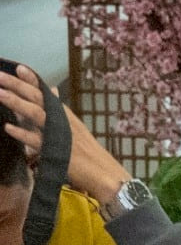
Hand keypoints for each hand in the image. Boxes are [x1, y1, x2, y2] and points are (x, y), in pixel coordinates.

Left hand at [0, 65, 129, 203]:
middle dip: (18, 86)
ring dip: (17, 103)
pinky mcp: (58, 153)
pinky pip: (37, 141)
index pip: (46, 94)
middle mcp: (63, 122)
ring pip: (37, 115)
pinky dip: (23, 134)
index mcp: (66, 116)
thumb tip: (50, 89)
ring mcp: (60, 136)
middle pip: (38, 100)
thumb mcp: (76, 129)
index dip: (33, 80)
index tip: (18, 67)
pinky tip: (8, 127)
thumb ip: (60, 110)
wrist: (108, 177)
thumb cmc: (91, 156)